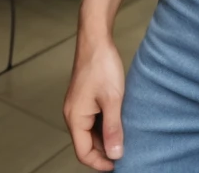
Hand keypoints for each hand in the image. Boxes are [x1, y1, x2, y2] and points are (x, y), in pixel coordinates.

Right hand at [63, 32, 125, 170]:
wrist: (96, 39)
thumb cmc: (102, 65)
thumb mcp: (113, 99)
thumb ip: (113, 128)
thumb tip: (116, 153)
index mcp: (75, 118)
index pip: (83, 152)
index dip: (100, 162)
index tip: (118, 165)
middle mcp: (73, 114)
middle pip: (86, 144)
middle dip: (104, 151)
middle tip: (125, 151)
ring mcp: (78, 105)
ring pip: (90, 131)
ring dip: (105, 137)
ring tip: (125, 137)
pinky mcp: (84, 97)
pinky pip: (92, 119)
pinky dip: (104, 124)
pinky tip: (119, 120)